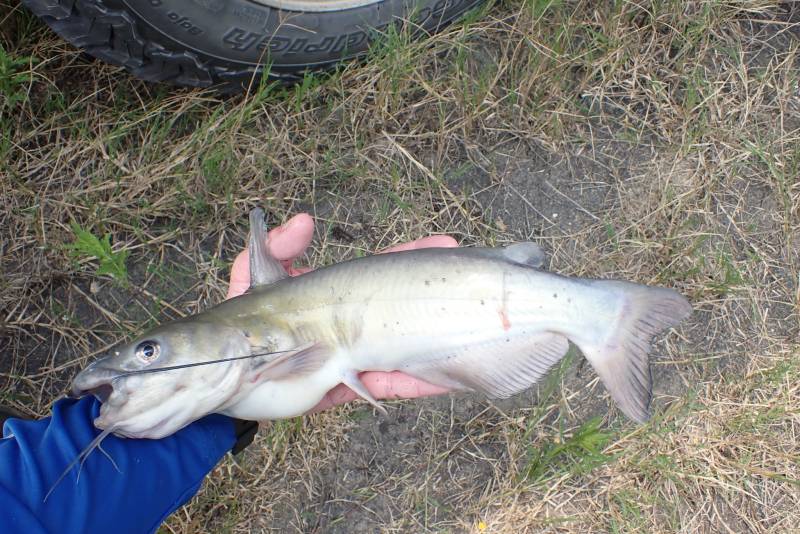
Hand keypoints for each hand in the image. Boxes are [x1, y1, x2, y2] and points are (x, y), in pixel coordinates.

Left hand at [227, 213, 454, 411]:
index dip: (409, 257)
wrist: (227, 379)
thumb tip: (304, 221)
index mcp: (336, 296)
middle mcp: (351, 325)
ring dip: (437, 334)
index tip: (442, 243)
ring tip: (476, 321)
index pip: (380, 273)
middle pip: (401, 306)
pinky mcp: (349, 389)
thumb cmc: (242, 327)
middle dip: (436, 290)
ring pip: (405, 345)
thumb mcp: (253, 281)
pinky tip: (446, 376)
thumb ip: (275, 250)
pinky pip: (389, 386)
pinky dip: (418, 382)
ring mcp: (354, 358)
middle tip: (469, 273)